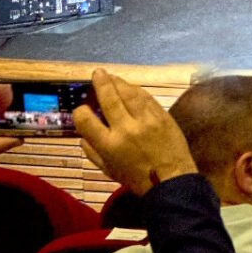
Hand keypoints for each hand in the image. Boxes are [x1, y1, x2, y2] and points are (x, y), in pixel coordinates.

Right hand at [73, 69, 197, 195]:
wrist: (171, 179)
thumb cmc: (136, 178)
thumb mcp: (108, 170)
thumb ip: (93, 153)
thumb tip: (82, 138)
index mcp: (109, 145)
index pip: (86, 120)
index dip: (80, 112)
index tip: (81, 109)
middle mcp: (126, 129)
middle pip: (109, 99)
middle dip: (101, 83)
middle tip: (97, 73)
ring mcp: (146, 120)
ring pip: (130, 93)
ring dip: (119, 82)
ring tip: (111, 76)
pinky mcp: (162, 116)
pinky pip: (146, 98)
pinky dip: (136, 91)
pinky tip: (131, 88)